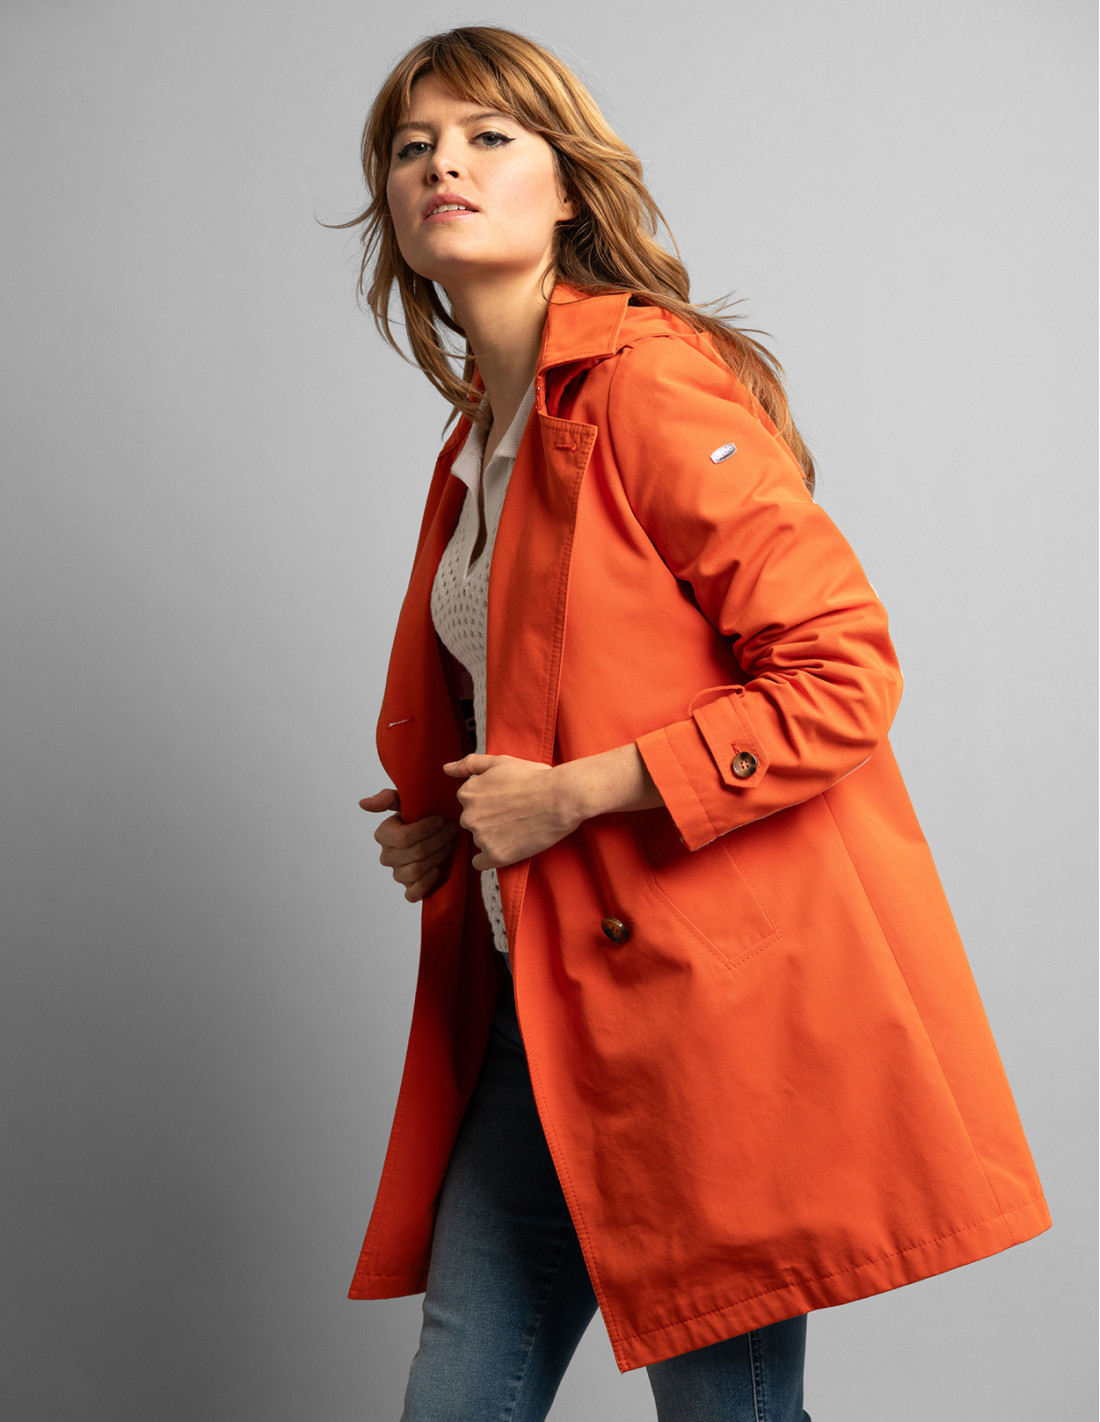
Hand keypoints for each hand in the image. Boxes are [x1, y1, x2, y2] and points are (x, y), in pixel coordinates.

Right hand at [358, 788, 458, 901]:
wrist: (436, 833)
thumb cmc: (421, 816)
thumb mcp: (406, 801)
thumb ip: (388, 798)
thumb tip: (363, 803)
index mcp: (383, 834)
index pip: (404, 837)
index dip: (426, 829)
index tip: (441, 820)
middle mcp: (387, 856)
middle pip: (416, 853)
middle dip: (438, 840)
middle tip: (451, 830)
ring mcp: (397, 874)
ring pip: (417, 870)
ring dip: (438, 856)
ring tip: (448, 845)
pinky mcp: (409, 888)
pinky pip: (413, 893)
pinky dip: (426, 883)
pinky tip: (437, 870)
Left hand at [442, 755, 581, 869]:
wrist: (561, 797)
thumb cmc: (534, 777)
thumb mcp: (499, 762)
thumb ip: (469, 764)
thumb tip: (447, 768)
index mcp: (467, 793)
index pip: (469, 803)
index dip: (490, 801)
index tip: (506, 800)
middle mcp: (468, 816)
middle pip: (473, 822)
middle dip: (490, 820)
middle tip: (515, 813)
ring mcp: (481, 838)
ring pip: (480, 841)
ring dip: (495, 837)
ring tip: (519, 826)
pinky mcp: (495, 856)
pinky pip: (482, 863)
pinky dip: (492, 857)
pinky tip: (509, 846)